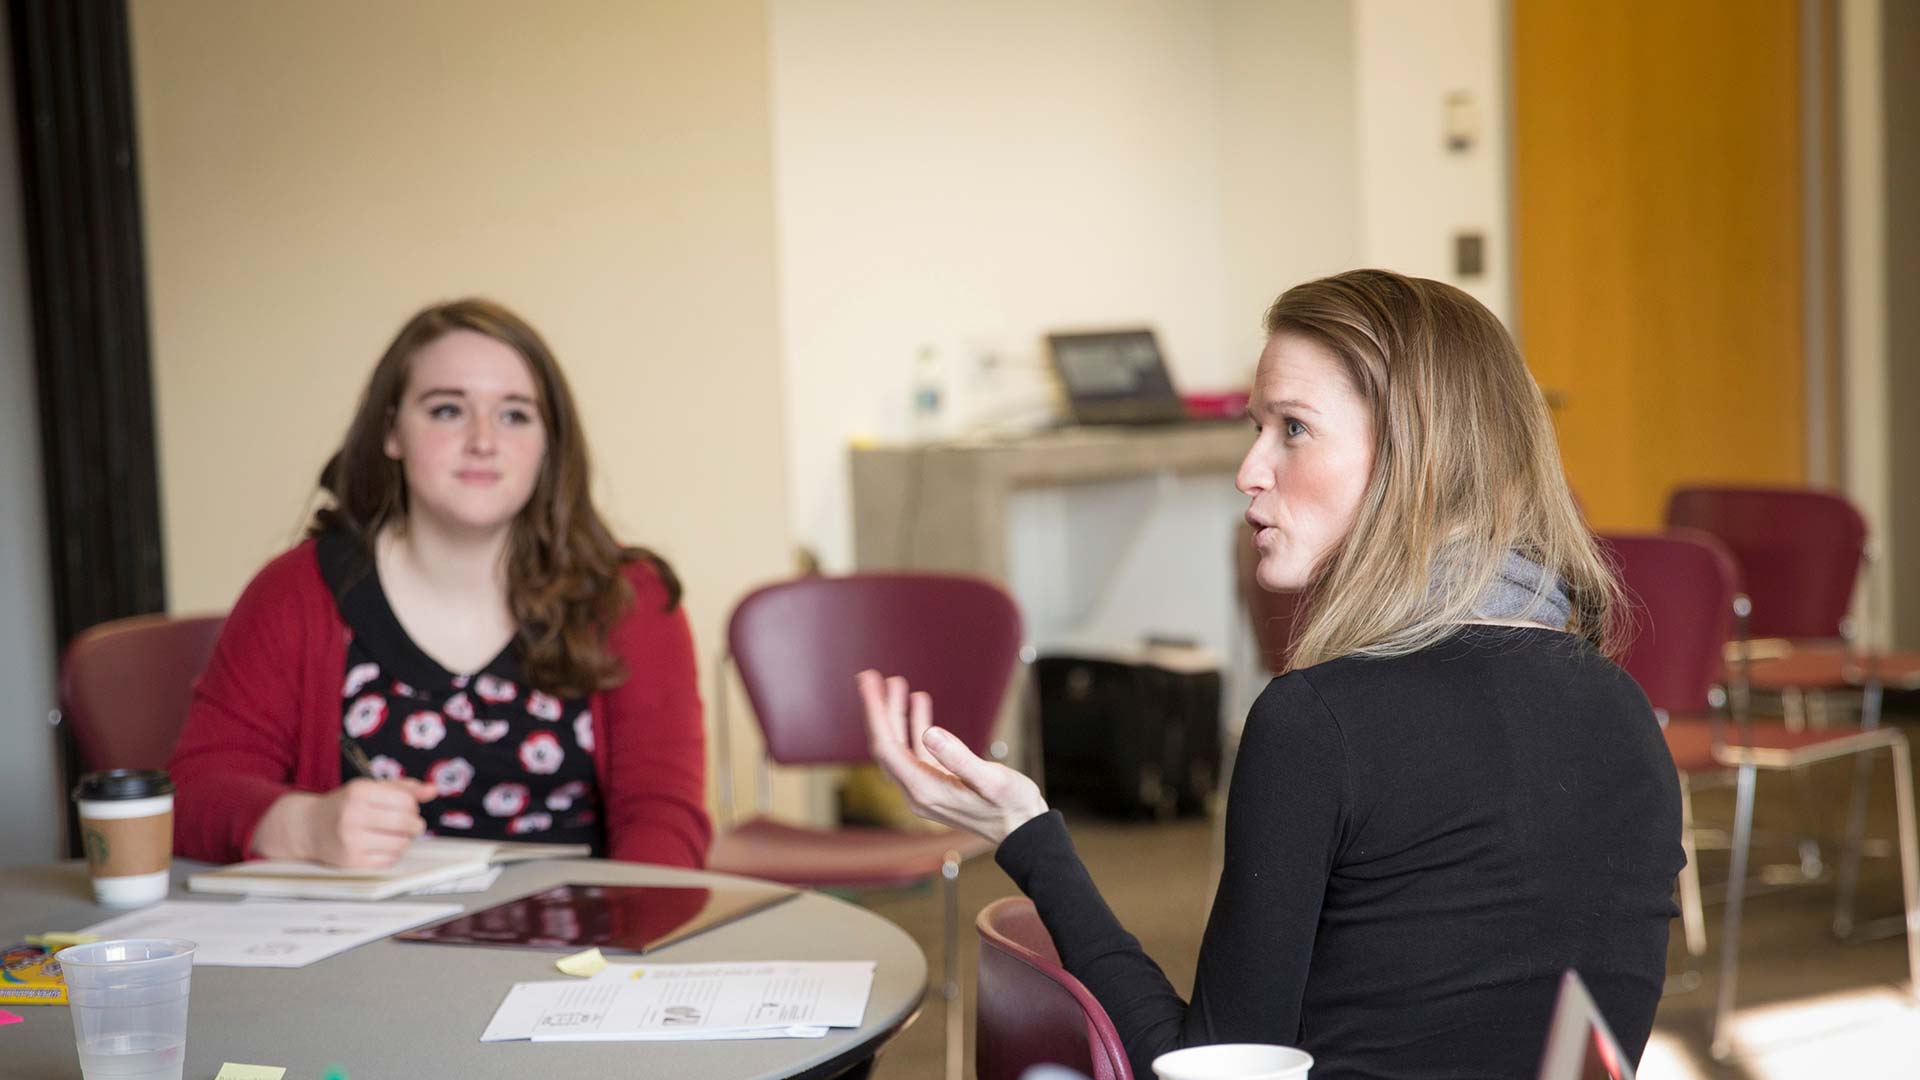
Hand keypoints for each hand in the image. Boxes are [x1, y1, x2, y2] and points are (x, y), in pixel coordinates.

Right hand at [254, 778, 437, 867]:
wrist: (308, 827)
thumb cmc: (346, 805)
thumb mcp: (371, 789)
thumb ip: (404, 788)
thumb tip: (433, 790)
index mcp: (359, 792)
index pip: (406, 801)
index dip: (413, 806)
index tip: (407, 808)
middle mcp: (353, 815)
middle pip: (406, 823)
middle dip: (415, 825)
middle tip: (410, 824)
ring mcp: (350, 840)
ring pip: (401, 844)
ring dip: (404, 840)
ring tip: (393, 834)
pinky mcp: (351, 862)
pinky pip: (389, 860)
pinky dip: (392, 854)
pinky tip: (381, 846)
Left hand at [857, 669, 1047, 844]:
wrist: (1023, 830)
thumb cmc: (1012, 806)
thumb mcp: (992, 780)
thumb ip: (959, 758)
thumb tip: (929, 733)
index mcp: (925, 789)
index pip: (886, 748)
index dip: (875, 714)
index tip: (868, 684)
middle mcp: (918, 791)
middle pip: (887, 746)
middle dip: (878, 710)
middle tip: (871, 677)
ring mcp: (925, 788)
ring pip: (900, 747)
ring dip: (896, 715)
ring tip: (896, 683)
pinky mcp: (935, 784)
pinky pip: (916, 752)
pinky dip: (915, 726)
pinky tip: (919, 704)